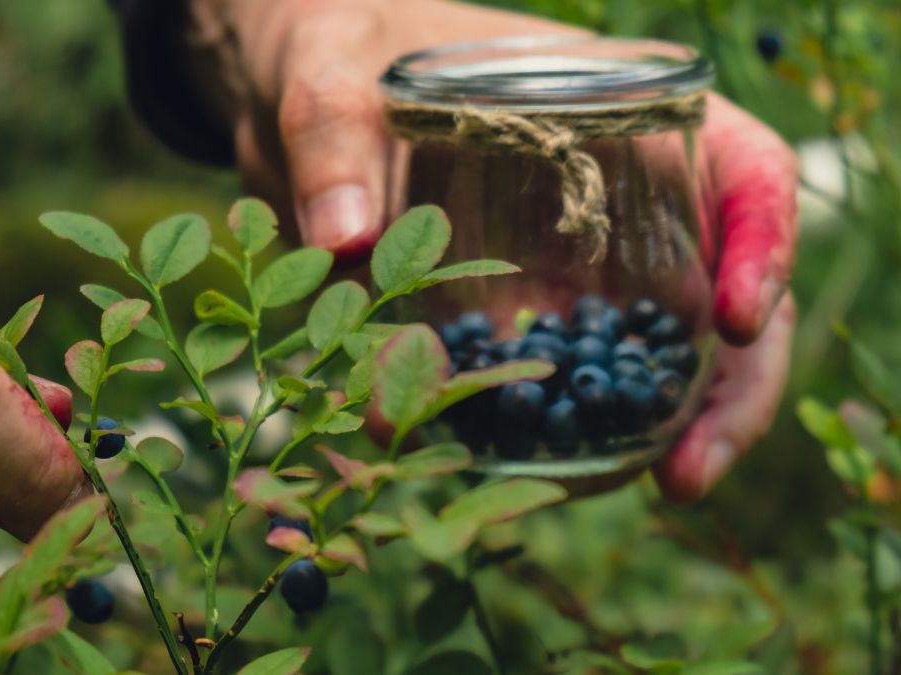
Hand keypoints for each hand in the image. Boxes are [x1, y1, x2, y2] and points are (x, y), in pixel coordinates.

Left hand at [188, 0, 796, 497]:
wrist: (291, 93)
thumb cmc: (334, 44)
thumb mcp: (329, 65)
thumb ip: (330, 133)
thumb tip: (345, 239)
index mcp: (617, 112)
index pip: (740, 168)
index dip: (762, 241)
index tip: (736, 320)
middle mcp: (613, 197)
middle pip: (717, 288)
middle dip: (726, 387)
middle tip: (689, 472)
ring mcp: (567, 261)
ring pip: (650, 352)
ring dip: (648, 432)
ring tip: (613, 492)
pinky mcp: (508, 311)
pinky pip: (550, 378)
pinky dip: (543, 433)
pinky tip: (515, 478)